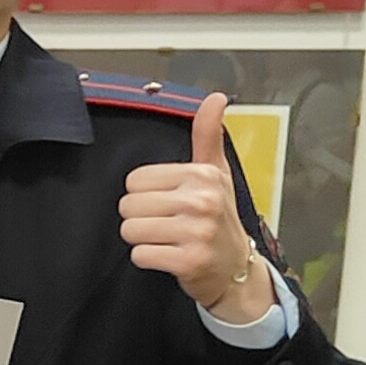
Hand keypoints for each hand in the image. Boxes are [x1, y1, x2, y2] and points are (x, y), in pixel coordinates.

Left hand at [120, 93, 270, 319]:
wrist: (236, 267)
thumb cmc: (219, 217)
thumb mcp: (216, 173)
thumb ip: (207, 136)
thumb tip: (216, 97)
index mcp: (203, 175)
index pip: (135, 180)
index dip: (144, 194)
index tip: (167, 203)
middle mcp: (202, 200)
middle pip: (129, 205)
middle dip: (140, 218)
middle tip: (166, 224)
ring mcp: (198, 231)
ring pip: (130, 230)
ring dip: (142, 239)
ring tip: (167, 239)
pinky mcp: (189, 260)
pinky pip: (139, 254)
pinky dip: (148, 258)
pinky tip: (169, 256)